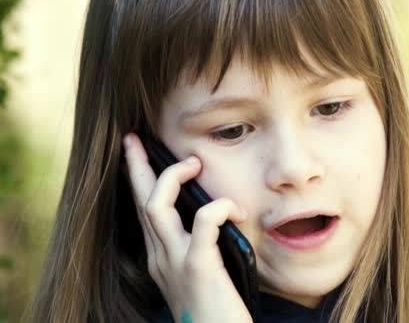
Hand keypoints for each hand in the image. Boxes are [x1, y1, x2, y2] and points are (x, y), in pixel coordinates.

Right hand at [122, 133, 252, 322]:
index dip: (137, 182)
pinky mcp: (197, 267)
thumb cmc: (216, 312)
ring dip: (173, 178)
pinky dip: (219, 207)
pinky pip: (203, 222)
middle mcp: (160, 258)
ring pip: (157, 206)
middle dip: (137, 166)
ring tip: (193, 163)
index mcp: (161, 258)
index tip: (136, 155)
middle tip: (135, 139)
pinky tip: (236, 209)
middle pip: (140, 202)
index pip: (143, 212)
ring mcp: (175, 262)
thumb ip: (199, 249)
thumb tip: (213, 218)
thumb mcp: (200, 276)